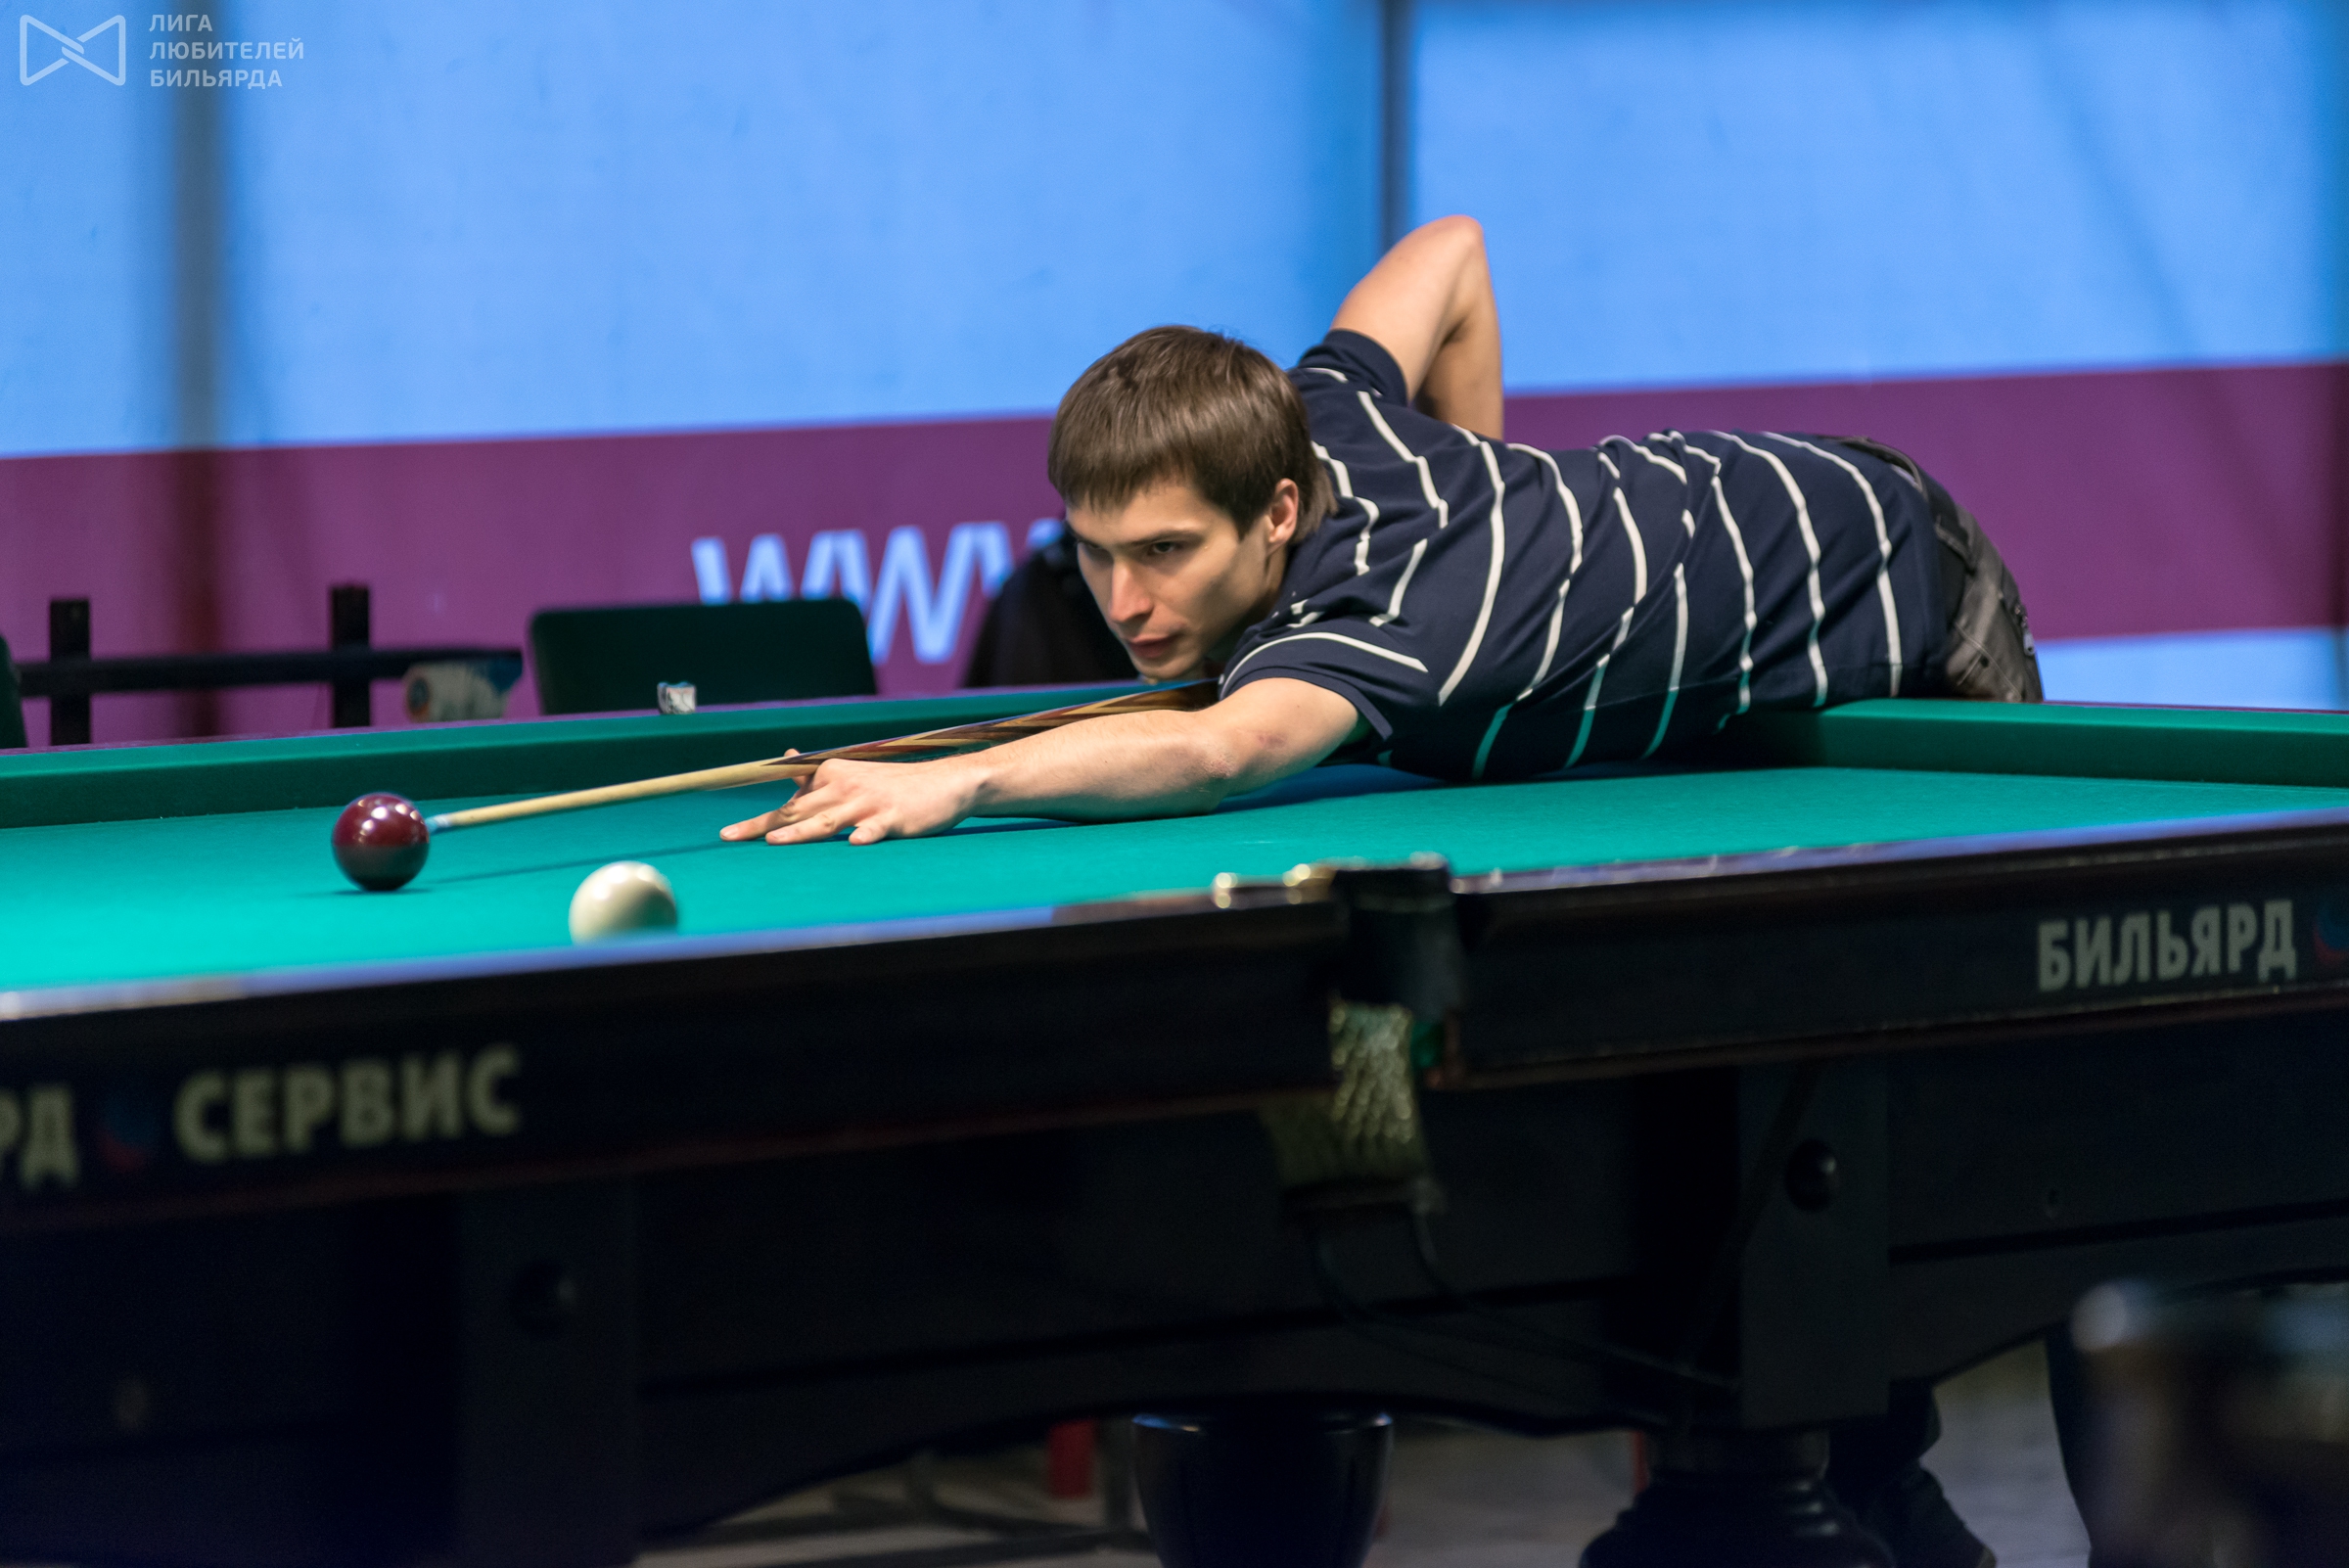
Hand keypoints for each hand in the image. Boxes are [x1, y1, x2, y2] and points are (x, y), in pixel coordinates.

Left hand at [719, 755, 981, 845]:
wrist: (944, 783)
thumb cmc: (893, 785)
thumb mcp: (852, 773)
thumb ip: (816, 774)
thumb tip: (784, 759)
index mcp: (830, 775)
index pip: (787, 801)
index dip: (755, 818)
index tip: (725, 835)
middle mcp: (844, 787)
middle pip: (797, 811)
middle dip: (761, 826)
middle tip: (729, 838)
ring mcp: (869, 804)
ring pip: (828, 821)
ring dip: (800, 831)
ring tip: (775, 842)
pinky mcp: (894, 818)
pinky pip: (875, 828)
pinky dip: (865, 835)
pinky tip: (855, 844)